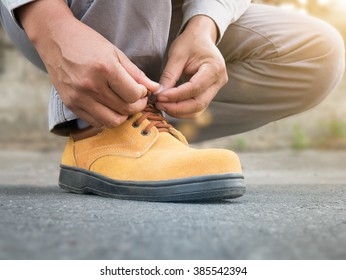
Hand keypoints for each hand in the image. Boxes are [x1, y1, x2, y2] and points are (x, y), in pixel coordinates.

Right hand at [18, 1, 158, 127]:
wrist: (55, 38)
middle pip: (125, 109)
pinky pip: (96, 122)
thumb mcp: (115, 52)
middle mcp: (91, 86)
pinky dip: (107, 118)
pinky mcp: (71, 104)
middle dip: (137, 105)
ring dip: (123, 115)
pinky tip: (109, 107)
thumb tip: (155, 88)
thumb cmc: (87, 42)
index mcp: (105, 69)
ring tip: (124, 104)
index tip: (142, 90)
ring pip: (113, 121)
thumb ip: (136, 73)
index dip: (143, 94)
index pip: (133, 94)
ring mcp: (79, 97)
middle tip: (137, 98)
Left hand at [156, 16, 227, 118]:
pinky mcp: (209, 93)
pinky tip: (170, 105)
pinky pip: (197, 107)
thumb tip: (159, 94)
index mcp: (214, 68)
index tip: (159, 97)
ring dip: (179, 111)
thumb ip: (169, 75)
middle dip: (177, 108)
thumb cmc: (190, 42)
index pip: (194, 88)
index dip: (176, 95)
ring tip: (162, 106)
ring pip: (198, 109)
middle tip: (159, 104)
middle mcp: (219, 81)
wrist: (202, 37)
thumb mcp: (177, 55)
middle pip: (199, 103)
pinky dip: (183, 110)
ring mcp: (216, 89)